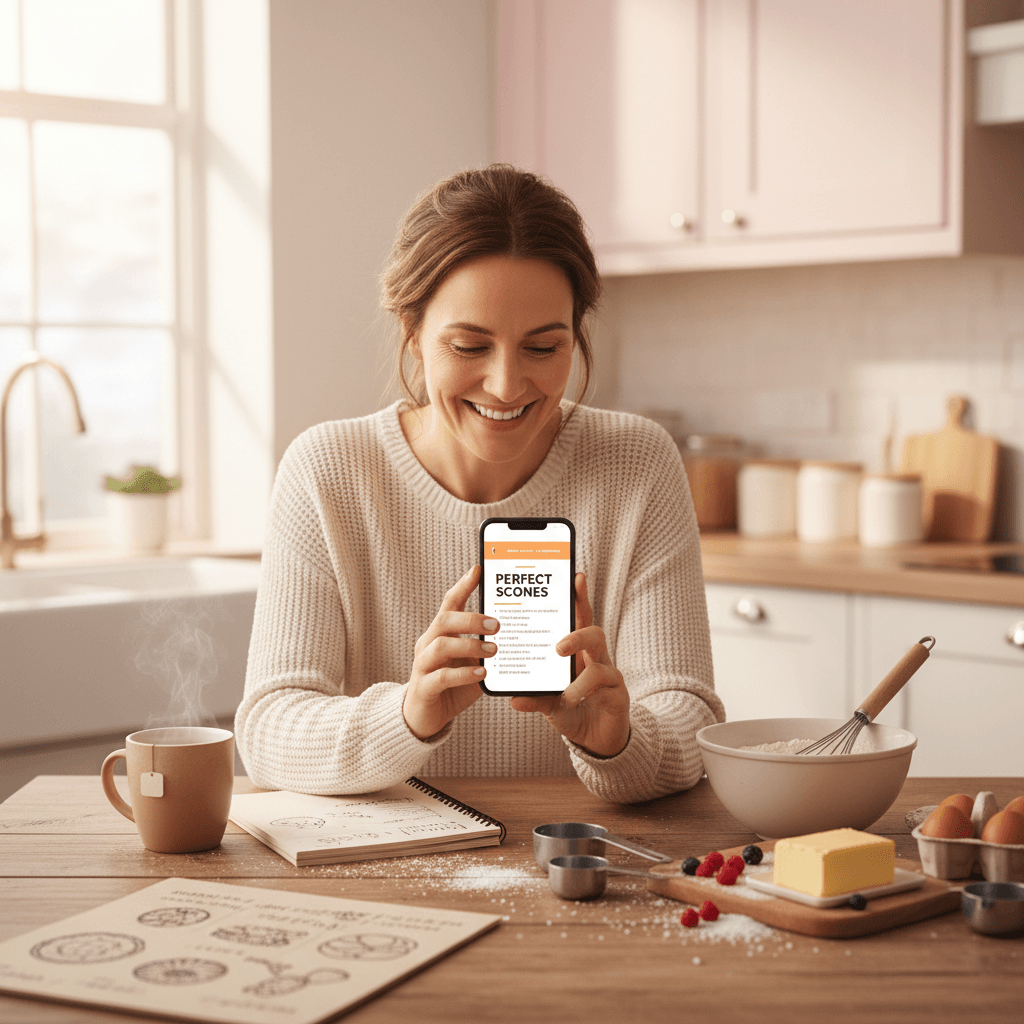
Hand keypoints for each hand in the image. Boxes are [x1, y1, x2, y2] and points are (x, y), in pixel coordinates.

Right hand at [403, 565, 497, 739]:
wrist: (425, 717)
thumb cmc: (452, 685)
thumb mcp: (472, 662)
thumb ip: (485, 648)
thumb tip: (517, 635)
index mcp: (440, 633)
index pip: (450, 603)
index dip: (463, 586)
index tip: (478, 570)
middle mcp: (428, 644)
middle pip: (444, 621)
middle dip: (471, 619)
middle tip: (497, 625)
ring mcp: (422, 665)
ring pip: (440, 646)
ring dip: (469, 646)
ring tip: (493, 650)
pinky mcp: (423, 688)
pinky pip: (441, 677)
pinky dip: (463, 674)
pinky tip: (482, 673)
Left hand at [510, 572, 629, 757]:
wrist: (598, 741)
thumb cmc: (574, 713)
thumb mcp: (549, 706)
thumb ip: (534, 698)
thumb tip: (512, 699)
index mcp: (577, 654)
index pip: (578, 620)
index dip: (578, 598)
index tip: (575, 575)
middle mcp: (595, 658)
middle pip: (593, 629)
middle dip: (578, 625)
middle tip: (558, 644)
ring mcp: (609, 673)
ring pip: (600, 650)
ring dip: (577, 652)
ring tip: (559, 661)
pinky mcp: (617, 691)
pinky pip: (603, 680)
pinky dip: (582, 689)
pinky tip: (569, 699)